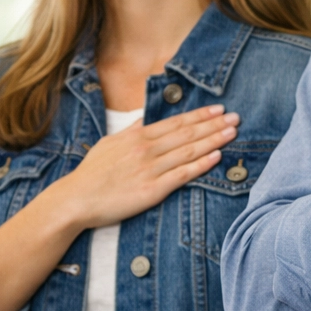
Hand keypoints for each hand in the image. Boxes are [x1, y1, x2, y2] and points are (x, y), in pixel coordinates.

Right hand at [46, 105, 238, 231]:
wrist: (74, 200)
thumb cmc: (91, 174)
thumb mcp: (109, 143)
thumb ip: (130, 130)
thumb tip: (143, 119)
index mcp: (138, 137)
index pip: (176, 122)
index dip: (200, 116)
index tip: (219, 109)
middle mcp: (147, 150)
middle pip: (187, 134)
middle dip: (214, 125)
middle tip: (236, 117)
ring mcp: (150, 170)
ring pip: (189, 151)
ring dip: (213, 141)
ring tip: (232, 133)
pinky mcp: (152, 190)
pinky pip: (182, 175)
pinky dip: (201, 165)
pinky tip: (217, 157)